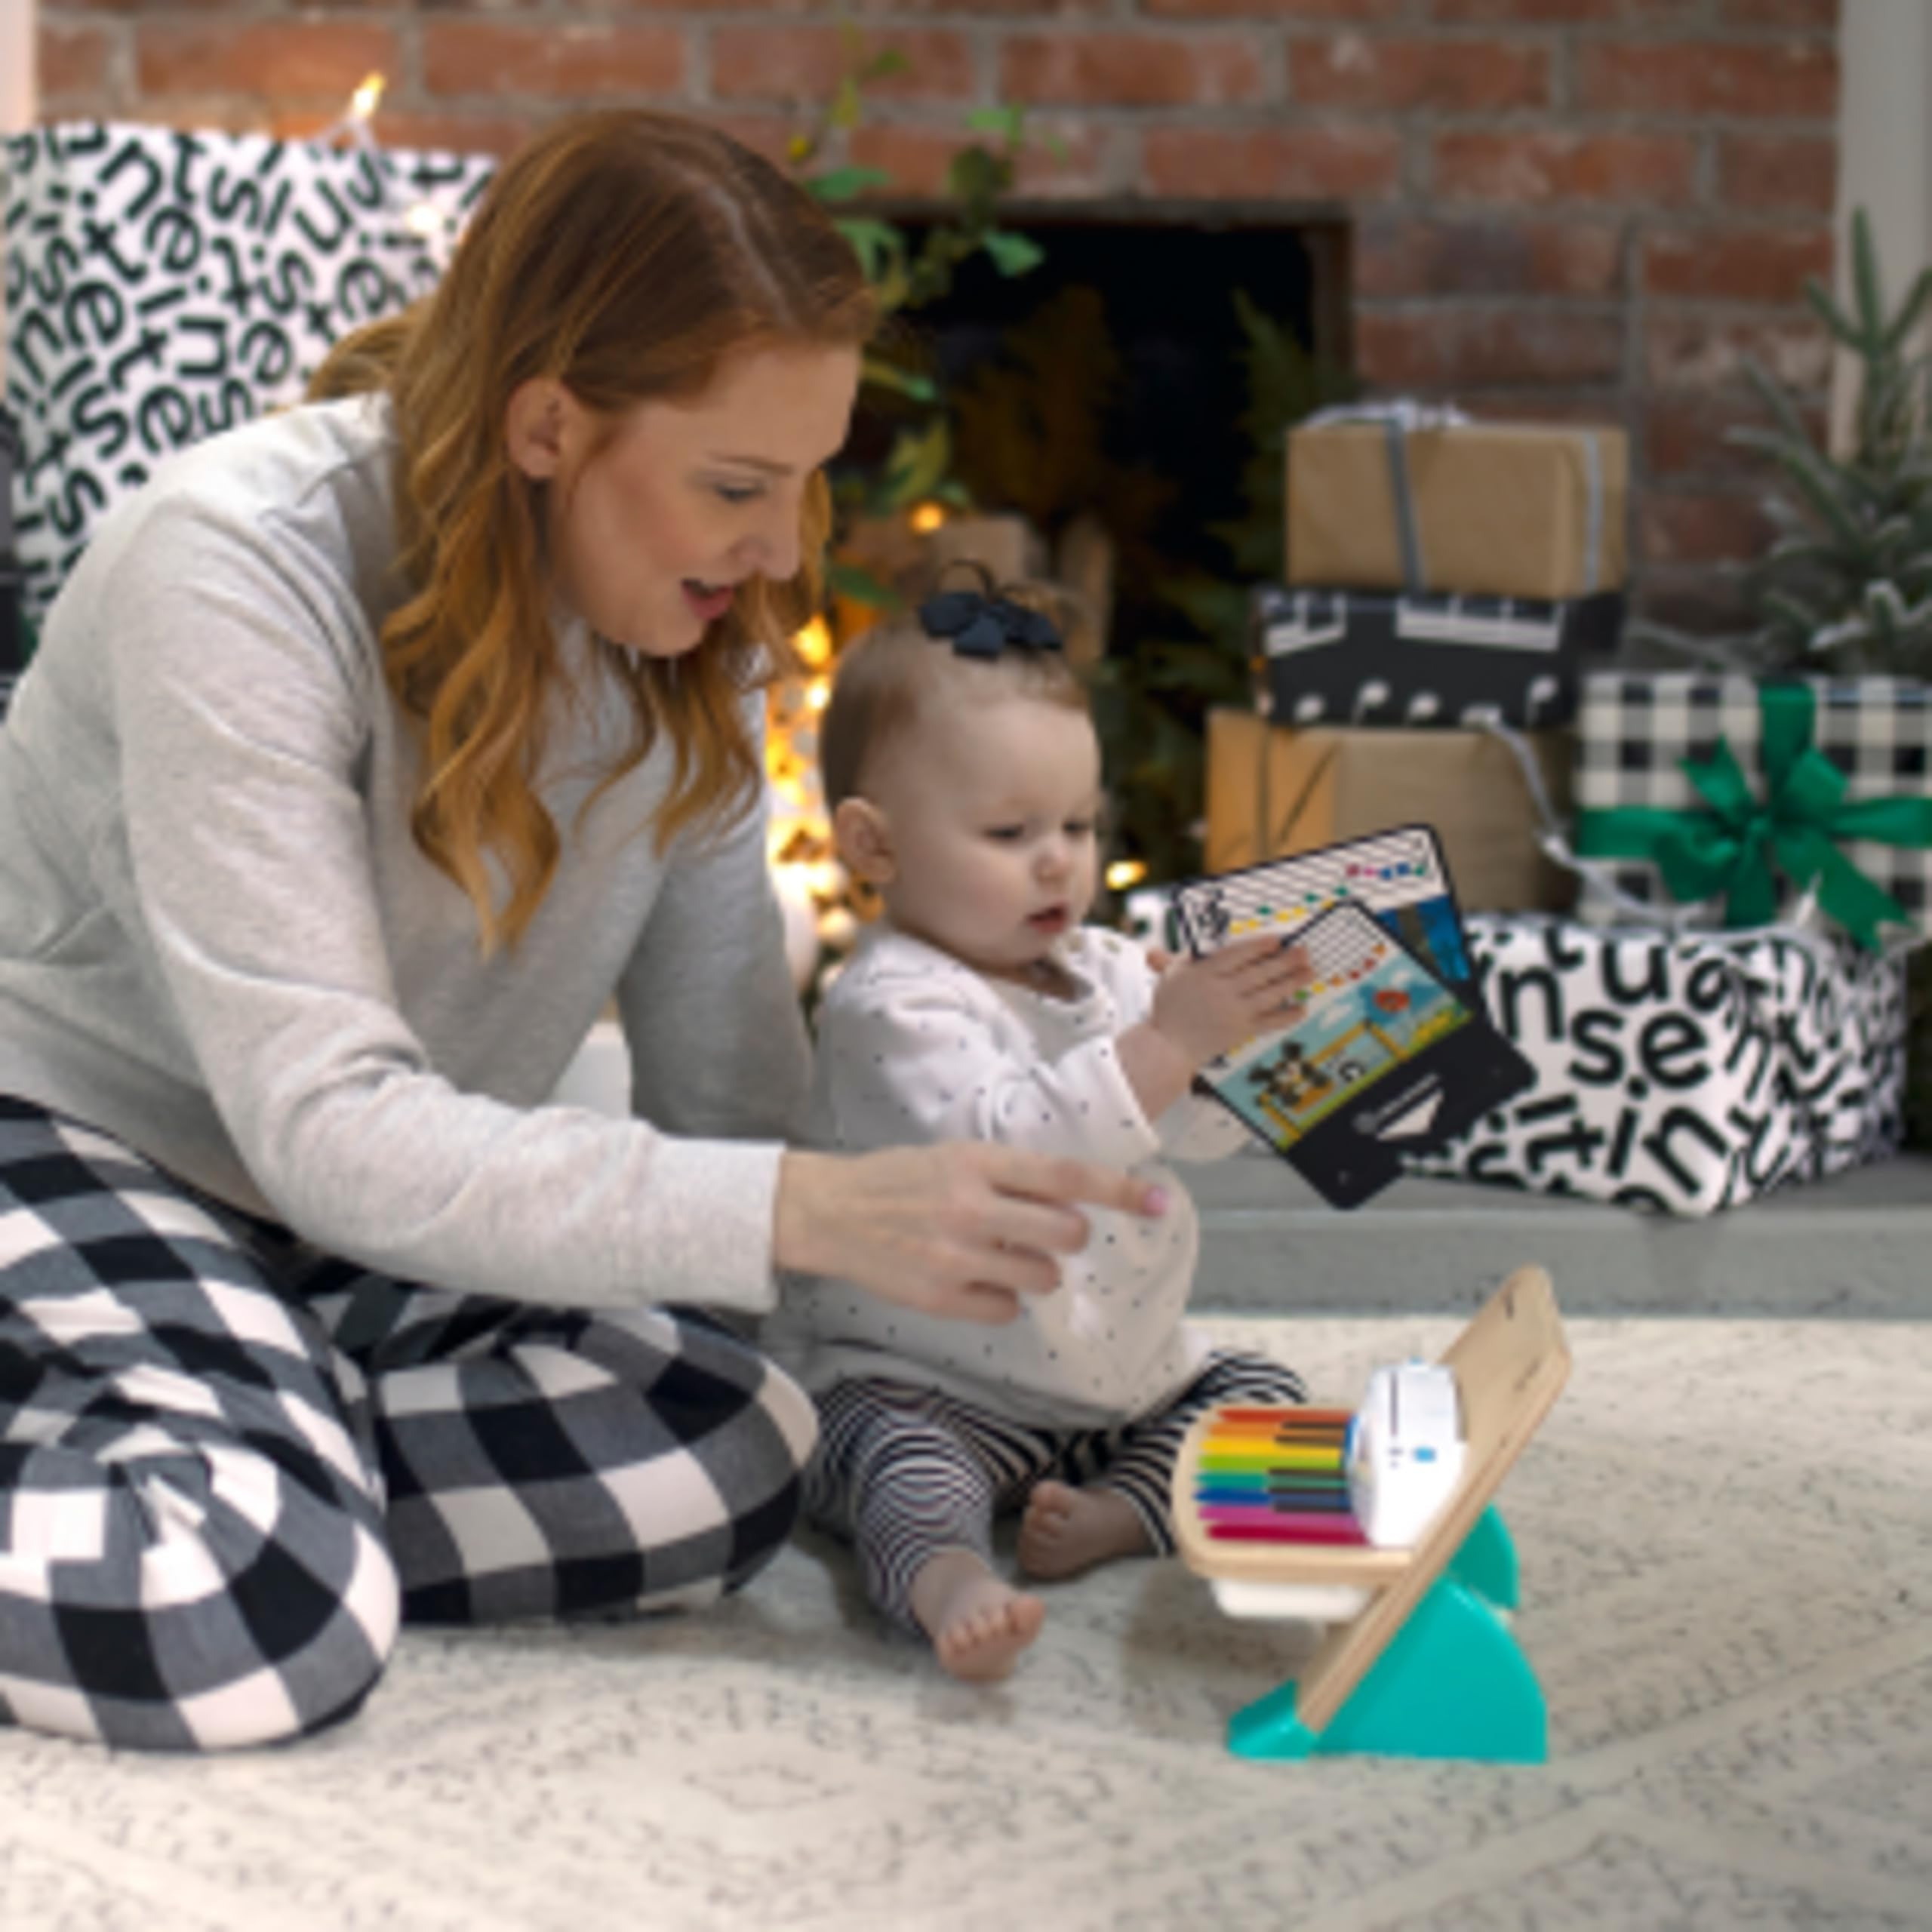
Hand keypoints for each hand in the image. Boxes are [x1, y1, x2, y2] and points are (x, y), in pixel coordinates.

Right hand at [773, 1142, 1167, 1325]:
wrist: (829, 1211)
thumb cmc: (900, 1180)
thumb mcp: (955, 1157)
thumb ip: (1011, 1176)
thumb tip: (1074, 1200)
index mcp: (979, 1163)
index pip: (1067, 1176)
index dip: (1120, 1191)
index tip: (1160, 1201)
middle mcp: (972, 1207)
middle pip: (1067, 1234)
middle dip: (1067, 1236)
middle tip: (1042, 1233)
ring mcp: (956, 1256)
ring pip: (1043, 1276)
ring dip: (1034, 1269)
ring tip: (997, 1255)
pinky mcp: (940, 1297)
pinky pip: (1005, 1309)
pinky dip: (999, 1299)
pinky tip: (970, 1280)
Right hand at [1149, 935, 1314, 1070]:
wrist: (1169, 1047)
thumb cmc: (1169, 1010)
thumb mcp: (1170, 977)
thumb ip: (1177, 959)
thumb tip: (1171, 948)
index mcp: (1204, 973)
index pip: (1237, 955)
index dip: (1259, 946)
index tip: (1277, 940)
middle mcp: (1221, 991)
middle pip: (1259, 972)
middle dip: (1285, 961)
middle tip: (1304, 951)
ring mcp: (1234, 1012)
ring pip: (1269, 994)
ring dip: (1292, 982)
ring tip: (1309, 972)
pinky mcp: (1241, 1031)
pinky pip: (1270, 1021)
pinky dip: (1288, 1015)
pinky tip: (1302, 1008)